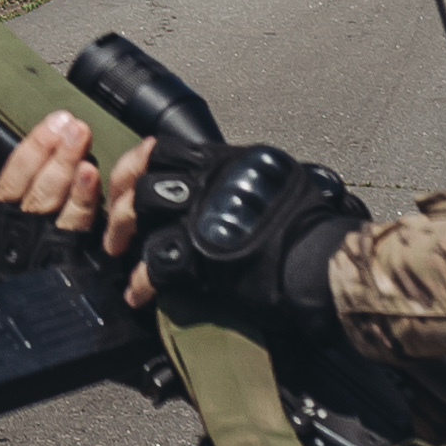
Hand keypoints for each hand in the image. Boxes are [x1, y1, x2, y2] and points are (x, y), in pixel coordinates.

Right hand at [0, 101, 110, 278]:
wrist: (43, 314)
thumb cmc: (22, 260)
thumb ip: (10, 179)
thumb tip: (1, 125)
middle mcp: (5, 225)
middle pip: (18, 178)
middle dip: (39, 145)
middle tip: (60, 121)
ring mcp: (37, 239)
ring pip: (46, 193)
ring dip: (63, 160)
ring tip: (77, 133)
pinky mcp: (66, 252)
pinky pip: (75, 220)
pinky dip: (83, 196)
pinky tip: (89, 173)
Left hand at [120, 136, 367, 343]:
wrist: (327, 263)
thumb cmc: (314, 226)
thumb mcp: (276, 182)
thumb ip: (241, 180)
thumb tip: (230, 186)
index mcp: (224, 161)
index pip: (164, 150)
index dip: (141, 163)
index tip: (134, 179)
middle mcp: (207, 181)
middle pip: (143, 180)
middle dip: (123, 204)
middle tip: (119, 229)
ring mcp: (200, 216)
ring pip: (142, 215)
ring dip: (126, 239)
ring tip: (123, 260)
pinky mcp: (200, 255)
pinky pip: (156, 264)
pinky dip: (143, 282)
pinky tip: (140, 294)